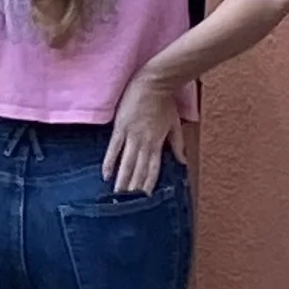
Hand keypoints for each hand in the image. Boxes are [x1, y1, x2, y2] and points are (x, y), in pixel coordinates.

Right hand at [104, 70, 184, 194]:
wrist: (153, 82)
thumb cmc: (165, 102)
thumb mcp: (175, 124)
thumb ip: (177, 144)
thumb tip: (183, 161)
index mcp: (157, 143)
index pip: (153, 169)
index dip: (148, 185)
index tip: (145, 199)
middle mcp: (144, 143)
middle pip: (138, 170)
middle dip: (133, 188)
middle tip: (127, 205)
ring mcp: (130, 136)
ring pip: (126, 163)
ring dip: (122, 180)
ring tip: (117, 196)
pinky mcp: (120, 128)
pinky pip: (113, 148)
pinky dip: (109, 163)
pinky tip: (106, 175)